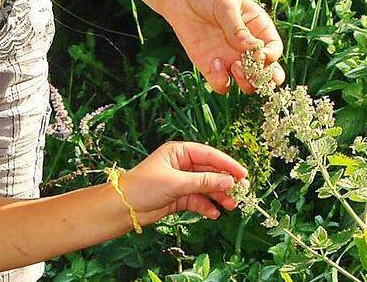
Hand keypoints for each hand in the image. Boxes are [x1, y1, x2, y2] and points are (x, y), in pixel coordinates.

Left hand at [117, 141, 246, 224]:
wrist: (124, 207)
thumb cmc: (145, 186)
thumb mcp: (177, 182)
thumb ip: (204, 182)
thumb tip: (229, 181)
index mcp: (179, 152)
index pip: (209, 154)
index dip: (227, 164)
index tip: (243, 174)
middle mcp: (181, 164)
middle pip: (209, 171)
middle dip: (224, 182)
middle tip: (240, 192)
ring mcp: (181, 181)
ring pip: (206, 187)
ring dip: (218, 196)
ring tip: (230, 206)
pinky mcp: (178, 197)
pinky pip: (198, 199)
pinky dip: (206, 206)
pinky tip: (213, 213)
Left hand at [157, 0, 285, 93]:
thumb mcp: (226, 5)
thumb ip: (238, 28)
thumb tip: (255, 49)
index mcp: (258, 28)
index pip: (274, 49)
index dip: (271, 56)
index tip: (260, 54)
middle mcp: (247, 47)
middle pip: (266, 72)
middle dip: (264, 77)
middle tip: (252, 69)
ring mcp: (230, 58)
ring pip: (247, 84)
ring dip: (245, 82)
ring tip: (235, 66)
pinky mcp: (211, 67)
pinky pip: (222, 84)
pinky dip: (221, 81)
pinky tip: (214, 63)